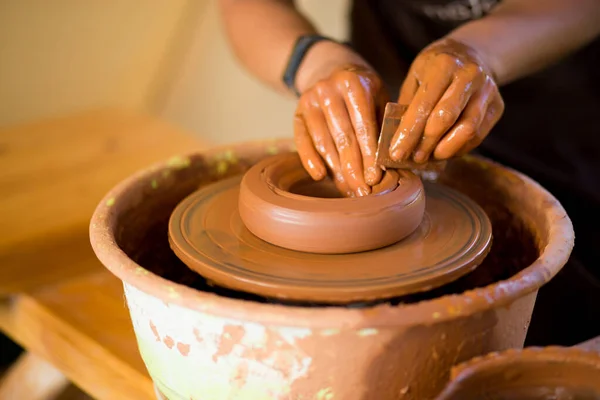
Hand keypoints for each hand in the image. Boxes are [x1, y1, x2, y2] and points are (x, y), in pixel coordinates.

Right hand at [294, 64, 388, 196]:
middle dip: (353, 168)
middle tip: (362, 192)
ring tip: (348, 189)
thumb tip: (391, 160)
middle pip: (343, 137)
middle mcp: (328, 90)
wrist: (331, 69)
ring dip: (336, 169)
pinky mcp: (297, 112)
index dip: (369, 155)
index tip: (375, 179)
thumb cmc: (363, 91)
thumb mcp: (379, 97)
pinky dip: (310, 160)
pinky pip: (302, 140)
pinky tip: (320, 176)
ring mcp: (310, 100)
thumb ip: (384, 122)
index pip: (363, 126)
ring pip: (323, 142)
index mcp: (354, 84)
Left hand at [390, 38, 503, 163]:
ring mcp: (487, 90)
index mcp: (443, 65)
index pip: (423, 105)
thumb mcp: (416, 77)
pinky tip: (444, 151)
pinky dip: (459, 149)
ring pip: (467, 130)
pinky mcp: (498, 106)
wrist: (472, 53)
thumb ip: (407, 105)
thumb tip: (397, 141)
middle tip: (413, 159)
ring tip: (428, 157)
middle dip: (426, 143)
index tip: (395, 153)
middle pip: (446, 118)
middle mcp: (469, 75)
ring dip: (445, 150)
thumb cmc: (434, 70)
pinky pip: (478, 136)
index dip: (408, 133)